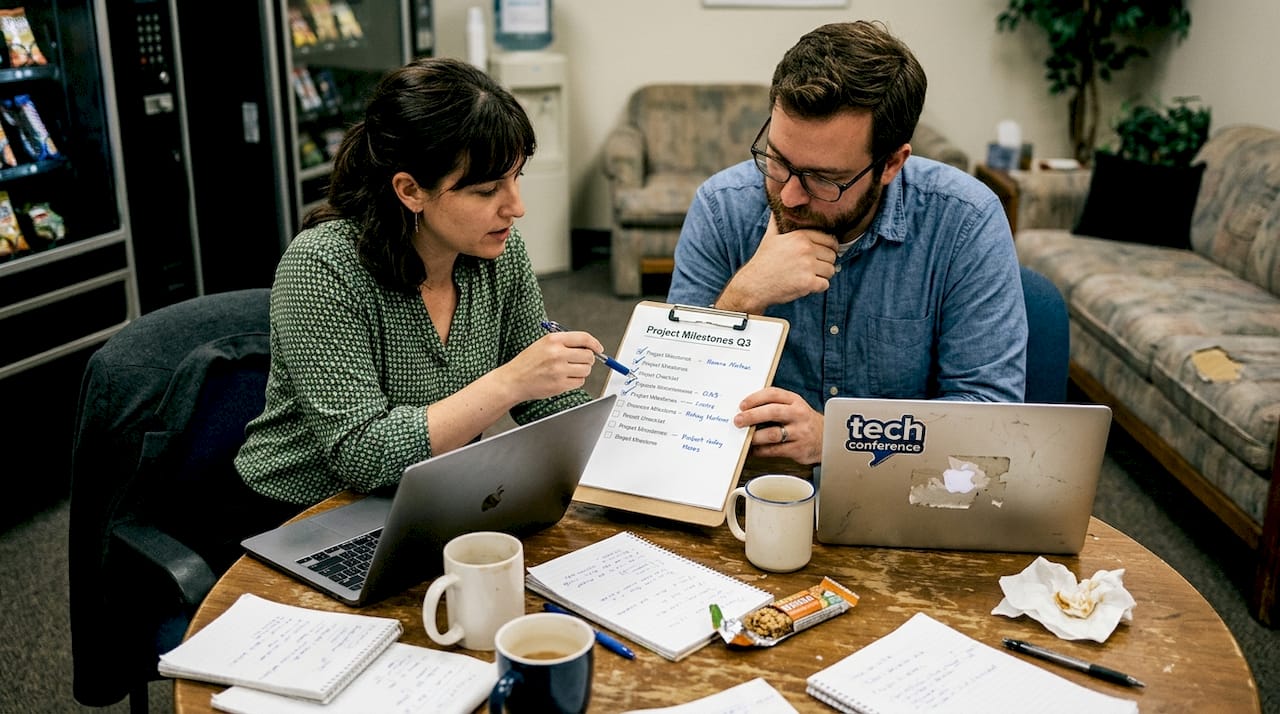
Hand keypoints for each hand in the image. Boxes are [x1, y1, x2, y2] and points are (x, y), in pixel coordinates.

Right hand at [502, 331, 602, 400]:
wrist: (513, 380)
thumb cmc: (528, 362)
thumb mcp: (544, 343)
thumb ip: (565, 342)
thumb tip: (589, 346)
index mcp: (553, 340)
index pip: (584, 338)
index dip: (595, 344)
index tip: (599, 348)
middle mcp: (557, 354)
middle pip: (589, 356)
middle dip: (588, 359)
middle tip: (580, 361)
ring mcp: (559, 370)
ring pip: (586, 370)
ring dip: (582, 371)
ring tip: (568, 370)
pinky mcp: (559, 385)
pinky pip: (580, 382)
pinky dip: (576, 381)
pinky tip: (564, 378)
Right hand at [717, 214, 837, 313]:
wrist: (753, 284)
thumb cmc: (763, 261)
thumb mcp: (770, 236)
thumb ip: (778, 220)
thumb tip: (777, 204)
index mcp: (800, 236)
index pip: (830, 240)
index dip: (829, 248)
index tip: (822, 254)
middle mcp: (806, 249)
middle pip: (832, 256)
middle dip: (825, 263)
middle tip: (813, 267)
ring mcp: (808, 266)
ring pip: (831, 270)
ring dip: (822, 276)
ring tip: (808, 276)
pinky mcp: (808, 283)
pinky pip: (825, 285)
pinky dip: (818, 287)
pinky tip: (806, 285)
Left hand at [733, 387, 822, 464]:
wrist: (827, 438)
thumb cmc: (803, 421)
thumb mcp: (794, 406)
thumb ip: (774, 405)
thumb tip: (746, 409)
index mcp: (795, 400)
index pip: (773, 394)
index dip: (755, 398)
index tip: (742, 405)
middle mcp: (798, 414)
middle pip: (772, 412)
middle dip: (751, 416)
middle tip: (738, 420)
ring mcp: (799, 432)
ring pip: (772, 433)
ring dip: (755, 436)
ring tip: (745, 437)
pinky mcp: (798, 449)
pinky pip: (774, 450)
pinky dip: (760, 450)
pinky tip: (753, 449)